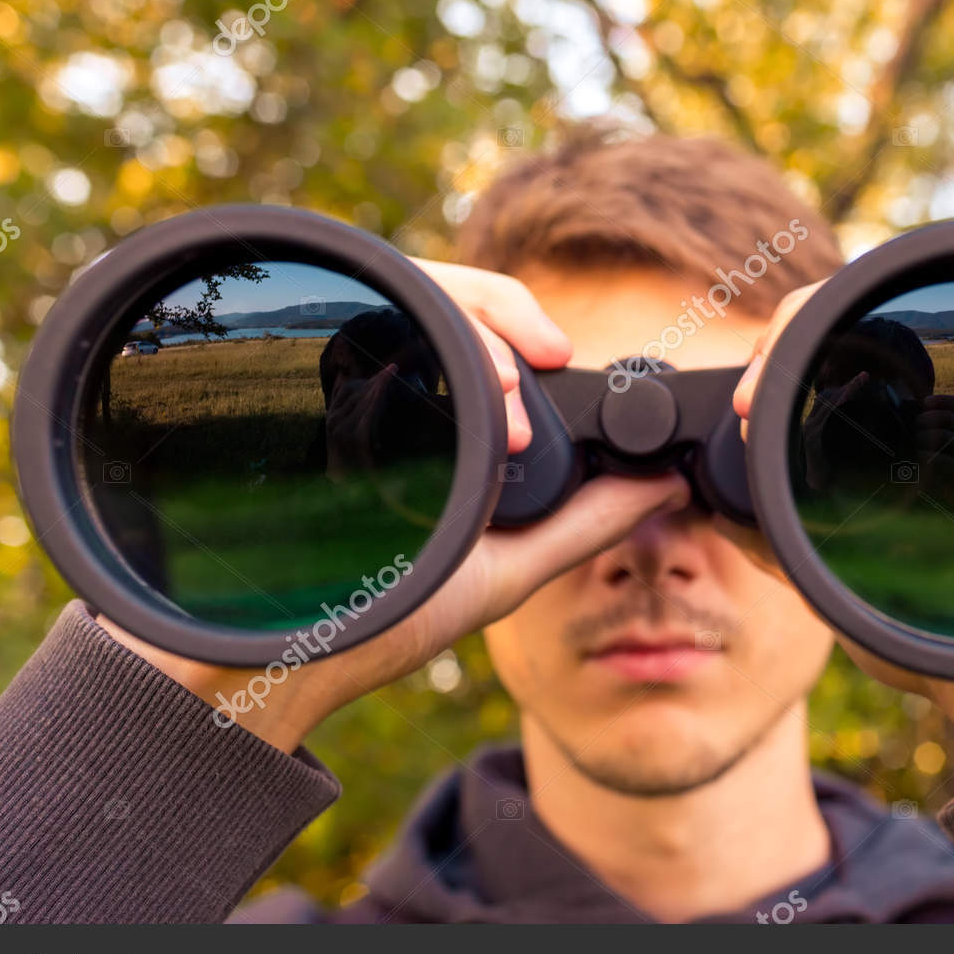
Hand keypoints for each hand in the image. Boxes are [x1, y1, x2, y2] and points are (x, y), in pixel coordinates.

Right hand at [101, 262, 691, 751]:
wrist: (285, 657)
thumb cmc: (387, 617)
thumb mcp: (509, 568)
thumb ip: (586, 524)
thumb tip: (668, 481)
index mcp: (429, 418)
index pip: (471, 325)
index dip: (518, 319)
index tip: (560, 352)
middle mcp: (374, 388)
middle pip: (439, 296)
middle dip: (501, 318)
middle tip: (543, 365)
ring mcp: (328, 384)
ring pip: (402, 296)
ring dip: (471, 329)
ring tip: (508, 389)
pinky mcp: (293, 386)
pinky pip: (355, 317)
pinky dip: (420, 331)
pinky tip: (465, 387)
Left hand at [915, 393, 953, 509]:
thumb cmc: (952, 469)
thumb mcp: (951, 447)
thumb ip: (939, 429)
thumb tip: (914, 411)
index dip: (945, 401)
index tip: (925, 402)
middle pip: (947, 417)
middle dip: (925, 419)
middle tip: (916, 428)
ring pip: (940, 434)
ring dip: (922, 438)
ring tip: (917, 448)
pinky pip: (936, 456)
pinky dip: (923, 456)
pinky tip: (920, 462)